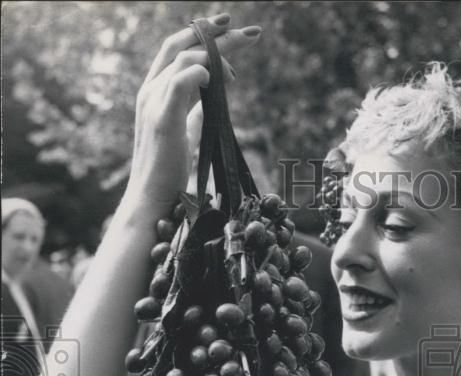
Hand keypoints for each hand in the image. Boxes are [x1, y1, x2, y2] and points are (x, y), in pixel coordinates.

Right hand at [124, 15, 260, 214]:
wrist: (150, 198)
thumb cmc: (168, 172)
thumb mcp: (184, 135)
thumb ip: (193, 115)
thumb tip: (208, 104)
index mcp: (154, 92)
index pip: (176, 49)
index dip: (201, 34)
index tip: (228, 28)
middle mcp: (150, 90)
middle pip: (181, 44)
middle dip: (213, 33)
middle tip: (246, 31)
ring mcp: (154, 102)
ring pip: (184, 58)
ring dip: (216, 58)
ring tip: (235, 74)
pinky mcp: (163, 118)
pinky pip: (181, 81)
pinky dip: (200, 73)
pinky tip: (215, 78)